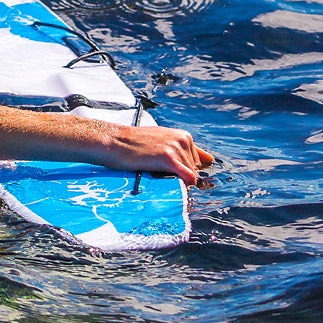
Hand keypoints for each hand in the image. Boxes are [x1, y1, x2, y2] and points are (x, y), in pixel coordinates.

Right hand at [97, 123, 212, 185]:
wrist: (113, 141)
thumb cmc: (135, 145)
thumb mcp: (163, 142)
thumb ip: (184, 152)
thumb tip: (209, 162)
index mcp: (184, 136)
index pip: (200, 163)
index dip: (190, 173)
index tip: (181, 179)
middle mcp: (183, 140)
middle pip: (196, 172)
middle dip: (183, 177)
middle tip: (160, 174)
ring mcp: (176, 147)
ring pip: (191, 177)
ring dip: (177, 181)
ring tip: (155, 172)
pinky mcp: (168, 157)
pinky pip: (188, 178)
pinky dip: (184, 185)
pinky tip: (172, 183)